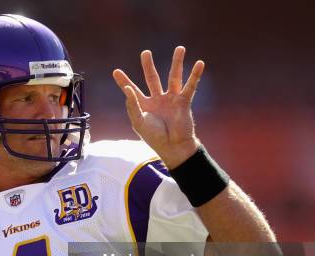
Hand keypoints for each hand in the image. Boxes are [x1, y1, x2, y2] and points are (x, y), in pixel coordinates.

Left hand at [112, 46, 203, 168]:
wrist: (173, 147)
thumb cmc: (155, 137)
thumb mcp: (139, 122)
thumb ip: (132, 105)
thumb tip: (127, 89)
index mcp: (144, 105)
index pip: (132, 90)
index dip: (124, 81)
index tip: (115, 71)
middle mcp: (157, 100)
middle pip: (153, 78)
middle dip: (148, 66)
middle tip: (145, 53)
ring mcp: (171, 100)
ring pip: (173, 77)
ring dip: (177, 63)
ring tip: (180, 48)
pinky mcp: (184, 102)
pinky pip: (190, 86)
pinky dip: (195, 75)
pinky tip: (199, 63)